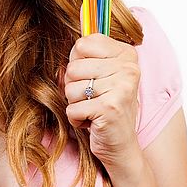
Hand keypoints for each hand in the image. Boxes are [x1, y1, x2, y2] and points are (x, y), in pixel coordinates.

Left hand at [63, 33, 142, 172]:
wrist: (121, 144)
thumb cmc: (105, 106)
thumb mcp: (101, 75)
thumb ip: (85, 57)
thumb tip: (59, 42)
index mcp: (126, 55)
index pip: (83, 44)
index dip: (77, 62)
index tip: (91, 77)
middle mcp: (128, 69)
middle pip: (73, 67)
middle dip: (73, 86)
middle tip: (90, 98)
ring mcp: (121, 88)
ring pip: (70, 88)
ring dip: (75, 103)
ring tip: (91, 109)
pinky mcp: (109, 109)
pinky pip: (72, 108)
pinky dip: (76, 119)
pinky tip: (91, 122)